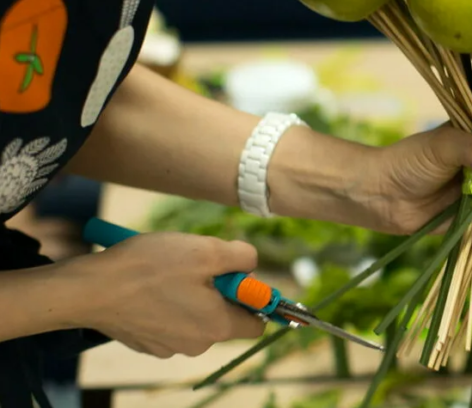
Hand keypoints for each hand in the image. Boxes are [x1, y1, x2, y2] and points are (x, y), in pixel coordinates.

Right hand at [70, 232, 264, 357]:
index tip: (237, 274)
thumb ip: (243, 257)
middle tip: (197, 263)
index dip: (254, 296)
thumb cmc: (151, 268)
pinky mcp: (145, 341)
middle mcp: (196, 344)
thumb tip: (251, 263)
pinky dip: (167, 301)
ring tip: (169, 270)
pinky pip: (170, 319)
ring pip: (196, 314)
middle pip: (224, 315)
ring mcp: (168, 346)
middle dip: (218, 288)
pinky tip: (150, 283)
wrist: (89, 289)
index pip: (257, 323)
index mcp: (217, 327)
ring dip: (191, 291)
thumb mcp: (208, 250)